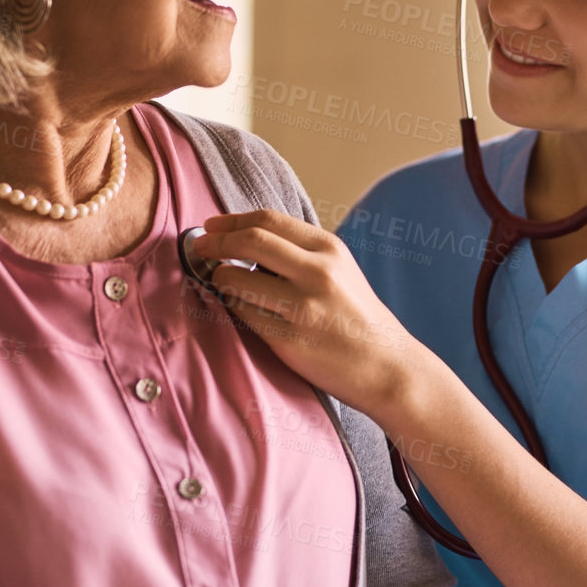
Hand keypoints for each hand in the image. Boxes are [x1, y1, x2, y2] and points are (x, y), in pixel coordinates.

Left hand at [191, 209, 427, 419]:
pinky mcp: (289, 340)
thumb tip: (246, 239)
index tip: (211, 226)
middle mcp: (317, 272)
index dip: (231, 221)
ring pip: (236, 279)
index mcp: (329, 249)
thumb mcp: (340, 270)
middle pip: (249, 241)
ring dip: (219, 278)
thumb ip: (301, 253)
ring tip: (221, 283)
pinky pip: (242, 315)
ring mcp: (303, 307)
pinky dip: (232, 307)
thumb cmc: (358, 319)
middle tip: (199, 248)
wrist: (387, 367)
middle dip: (214, 242)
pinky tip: (236, 307)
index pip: (268, 220)